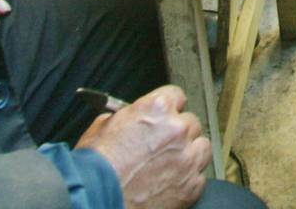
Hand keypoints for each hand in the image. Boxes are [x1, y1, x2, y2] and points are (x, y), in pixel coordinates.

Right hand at [76, 85, 209, 208]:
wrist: (94, 200)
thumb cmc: (96, 167)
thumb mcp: (104, 126)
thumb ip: (127, 115)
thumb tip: (132, 116)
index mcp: (158, 109)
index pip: (177, 96)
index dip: (168, 108)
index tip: (166, 117)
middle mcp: (177, 130)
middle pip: (190, 122)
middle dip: (178, 133)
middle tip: (162, 146)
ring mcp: (186, 158)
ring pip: (201, 146)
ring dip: (189, 153)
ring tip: (171, 164)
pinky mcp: (190, 186)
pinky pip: (199, 176)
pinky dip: (188, 180)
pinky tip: (170, 183)